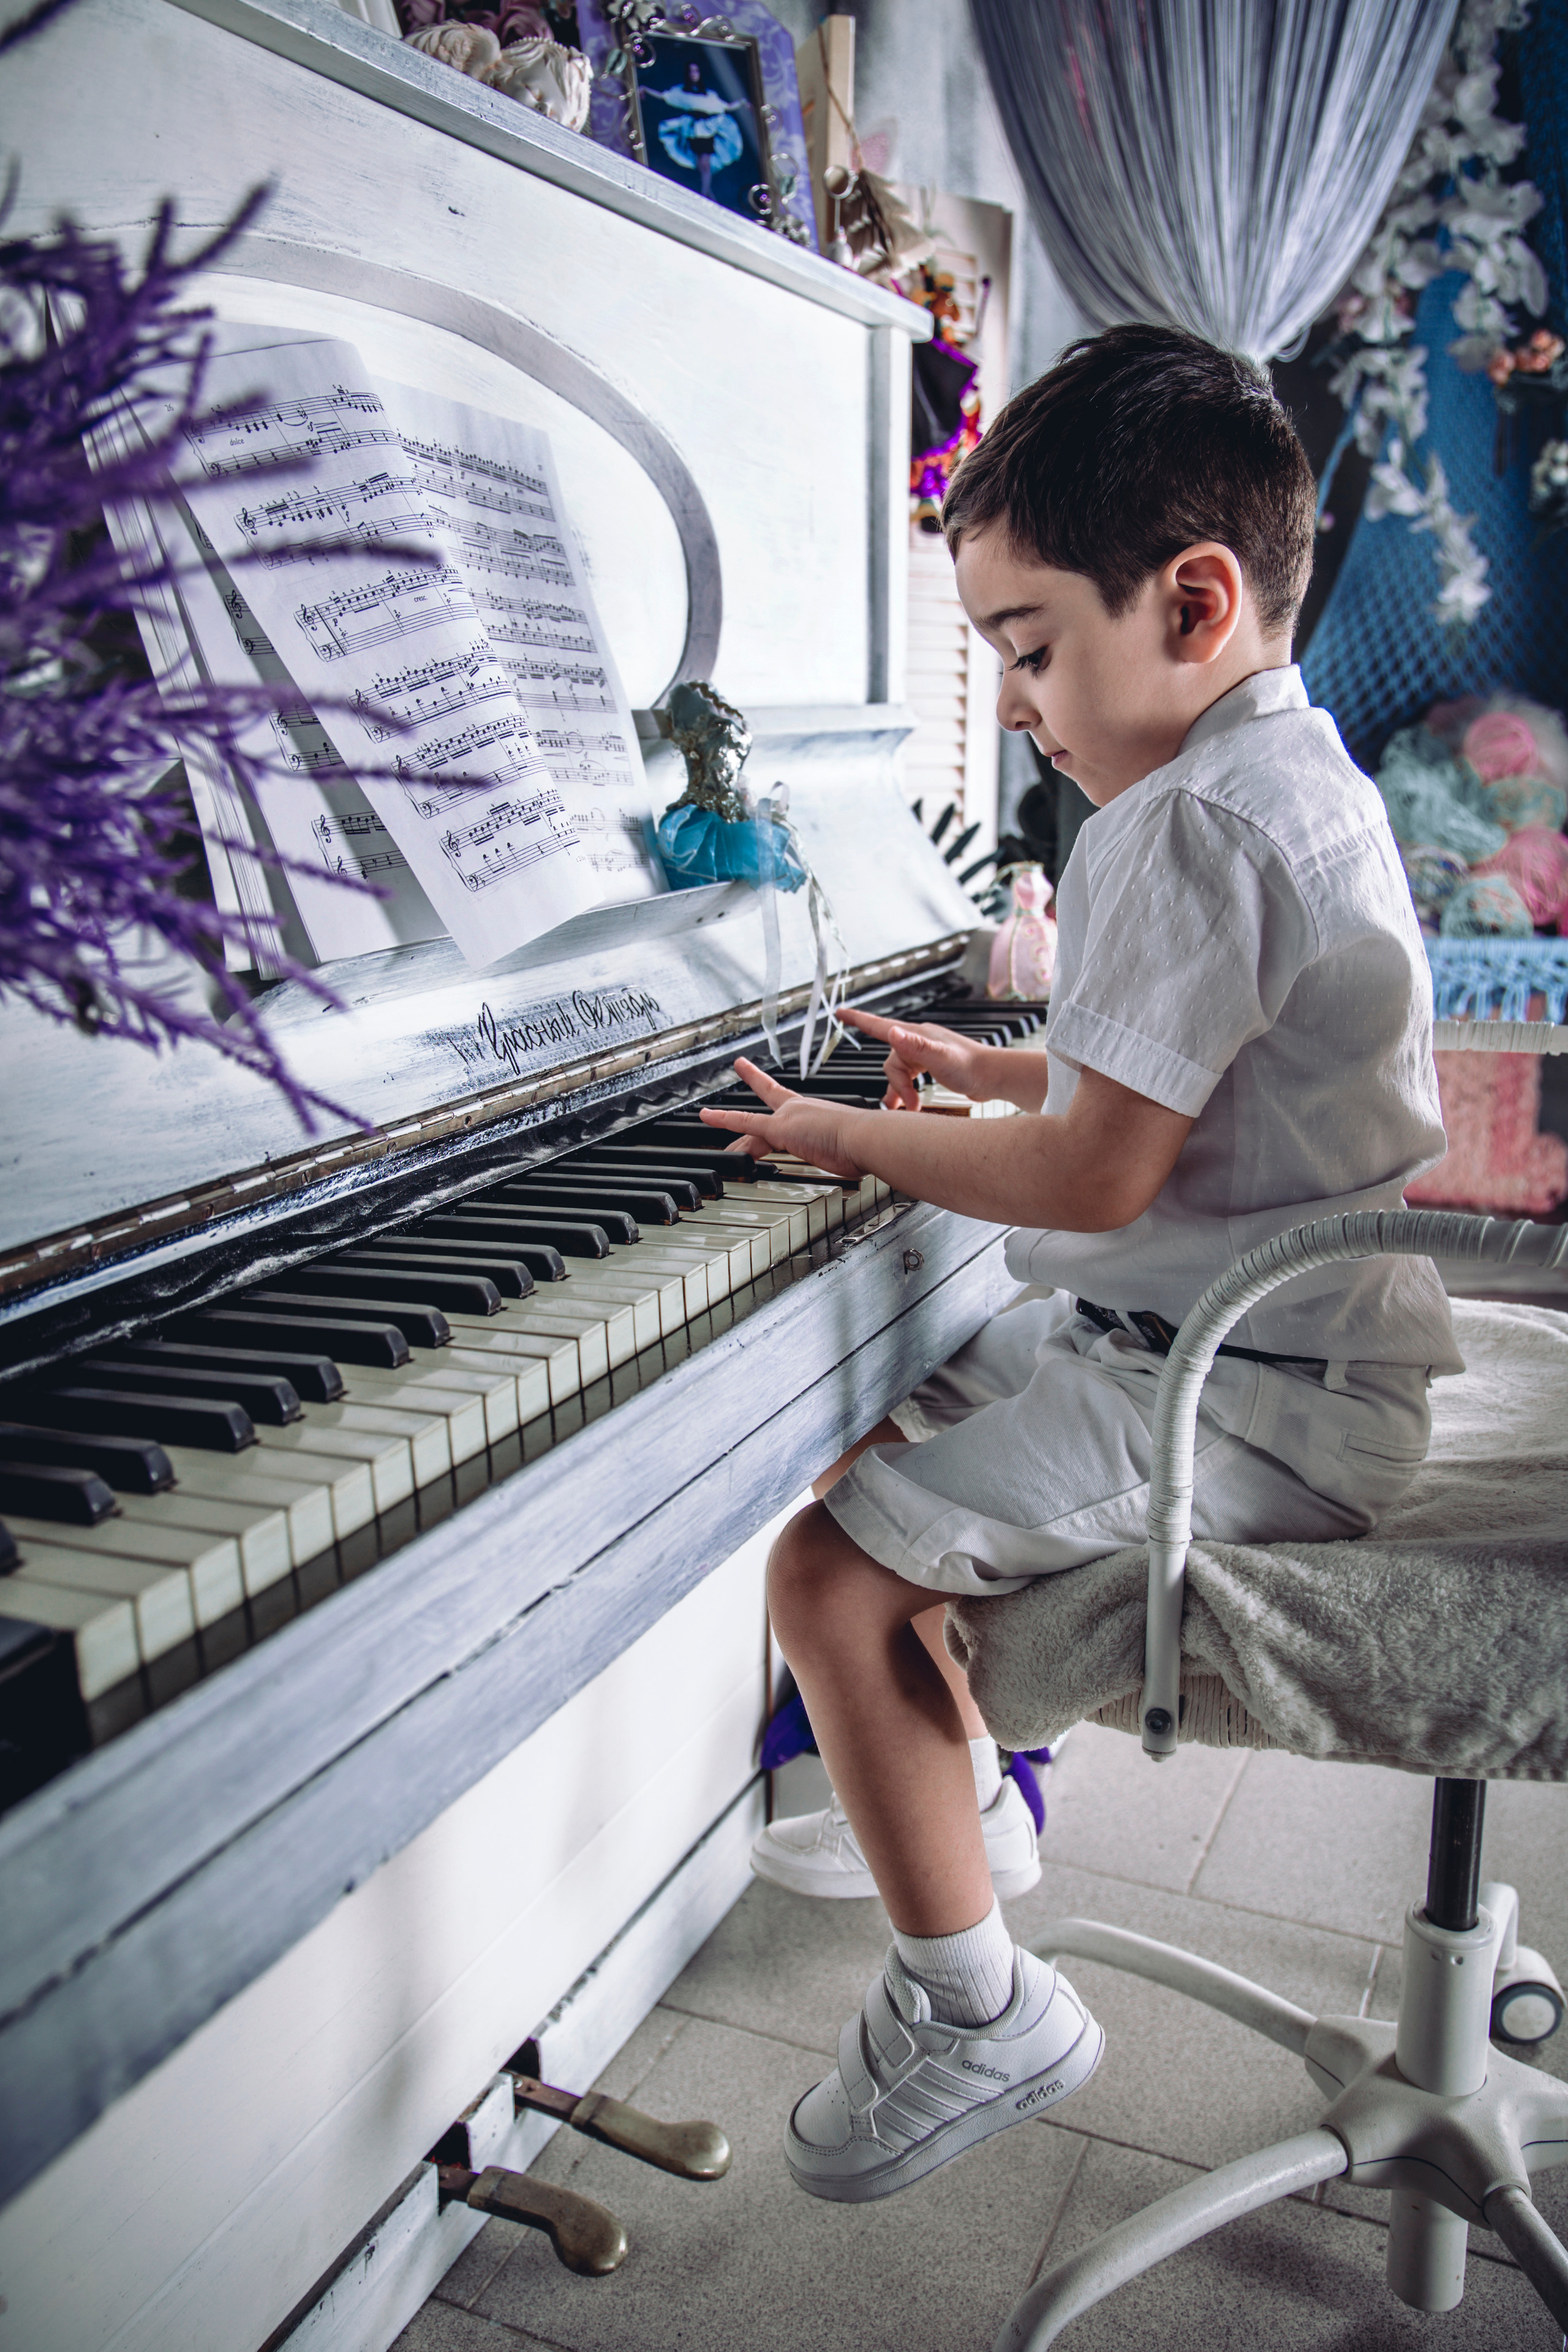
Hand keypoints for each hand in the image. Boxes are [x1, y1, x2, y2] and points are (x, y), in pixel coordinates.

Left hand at [698, 1057, 867, 1177]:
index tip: (775, 1081)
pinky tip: (707, 1116)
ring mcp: (788, 1117)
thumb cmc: (863, 1143)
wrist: (866, 1137)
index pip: (791, 1100)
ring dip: (734, 1130)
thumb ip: (843, 1148)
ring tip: (711, 1119)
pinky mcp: (780, 1129)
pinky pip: (746, 1123)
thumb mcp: (847, 1143)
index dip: (784, 1091)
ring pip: (752, 1123)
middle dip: (755, 1079)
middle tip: (743, 1065)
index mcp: (814, 1111)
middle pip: (769, 1098)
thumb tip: (854, 1159)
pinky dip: (724, 1119)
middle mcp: (800, 1110)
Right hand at [838, 1006, 999, 1108]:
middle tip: (908, 1104)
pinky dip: (906, 1093)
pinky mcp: (931, 1067)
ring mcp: (924, 1054)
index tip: (840, 1012)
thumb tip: (893, 1033)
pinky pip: (909, 1079)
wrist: (994, 1078)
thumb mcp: (940, 1056)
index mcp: (916, 1035)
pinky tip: (910, 1104)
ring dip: (900, 1092)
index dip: (858, 1019)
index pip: (881, 1026)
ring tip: (907, 1109)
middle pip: (891, 1063)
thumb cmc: (972, 1066)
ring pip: (898, 1073)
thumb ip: (916, 1045)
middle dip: (895, 1085)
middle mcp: (918, 1042)